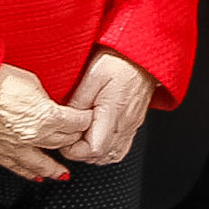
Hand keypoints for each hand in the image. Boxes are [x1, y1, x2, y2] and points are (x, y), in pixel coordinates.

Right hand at [0, 65, 92, 182]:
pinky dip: (30, 173)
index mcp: (46, 117)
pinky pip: (18, 168)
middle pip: (62, 142)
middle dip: (72, 140)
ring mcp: (14, 148)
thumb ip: (45, 98)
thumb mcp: (31, 81)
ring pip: (42, 164)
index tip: (88, 118)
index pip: (75, 124)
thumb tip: (50, 105)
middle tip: (78, 139)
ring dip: (55, 168)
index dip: (84, 120)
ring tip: (64, 174)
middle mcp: (33, 137)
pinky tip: (38, 176)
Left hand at [57, 51, 157, 168]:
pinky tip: (97, 136)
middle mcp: (124, 124)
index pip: (93, 149)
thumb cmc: (120, 59)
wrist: (144, 52)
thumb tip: (66, 118)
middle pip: (101, 156)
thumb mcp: (93, 74)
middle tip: (70, 136)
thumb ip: (78, 99)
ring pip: (111, 156)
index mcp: (112, 113)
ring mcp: (131, 125)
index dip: (74, 150)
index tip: (64, 139)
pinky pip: (121, 147)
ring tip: (82, 136)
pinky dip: (107, 149)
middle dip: (81, 153)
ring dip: (94, 152)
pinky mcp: (134, 122)